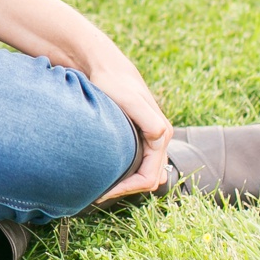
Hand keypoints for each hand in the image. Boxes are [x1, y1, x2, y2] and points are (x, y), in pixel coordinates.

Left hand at [84, 52, 172, 200]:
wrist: (104, 65)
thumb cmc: (113, 81)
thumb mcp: (130, 100)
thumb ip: (149, 119)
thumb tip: (160, 138)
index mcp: (161, 134)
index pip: (150, 177)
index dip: (128, 189)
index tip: (104, 192)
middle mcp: (160, 137)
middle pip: (149, 178)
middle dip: (126, 189)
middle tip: (98, 193)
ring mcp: (150, 137)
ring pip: (145, 172)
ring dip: (127, 183)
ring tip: (101, 187)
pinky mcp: (139, 134)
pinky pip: (139, 162)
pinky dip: (126, 173)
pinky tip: (106, 173)